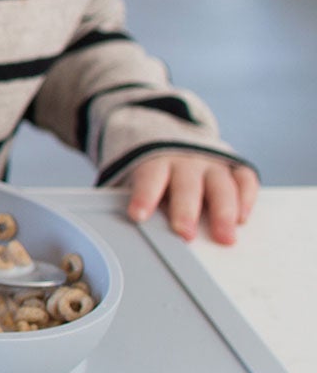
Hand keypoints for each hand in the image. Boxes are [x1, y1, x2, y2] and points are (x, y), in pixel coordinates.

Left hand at [126, 152, 257, 245]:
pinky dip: (246, 197)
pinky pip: (244, 179)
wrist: (170, 136)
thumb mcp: (136, 177)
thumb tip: (126, 222)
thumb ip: (135, 196)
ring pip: (220, 185)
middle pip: (187, 186)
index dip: (144, 196)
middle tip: (185, 234)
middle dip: (186, 211)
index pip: (149, 178)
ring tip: (224, 237)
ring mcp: (212, 163)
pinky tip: (242, 218)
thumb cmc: (153, 170)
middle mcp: (186, 161)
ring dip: (223, 212)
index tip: (138, 216)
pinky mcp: (233, 166)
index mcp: (156, 161)